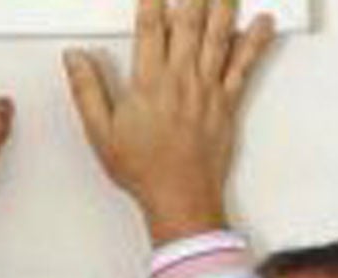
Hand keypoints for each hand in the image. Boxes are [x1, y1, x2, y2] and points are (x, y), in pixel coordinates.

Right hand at [64, 0, 275, 241]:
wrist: (180, 198)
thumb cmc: (144, 169)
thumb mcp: (101, 133)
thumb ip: (87, 91)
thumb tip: (74, 58)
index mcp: (149, 83)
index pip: (149, 26)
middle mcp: (181, 78)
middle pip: (188, 20)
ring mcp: (207, 88)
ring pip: (218, 34)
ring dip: (223, 3)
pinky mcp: (227, 101)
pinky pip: (245, 66)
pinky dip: (255, 42)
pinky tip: (263, 21)